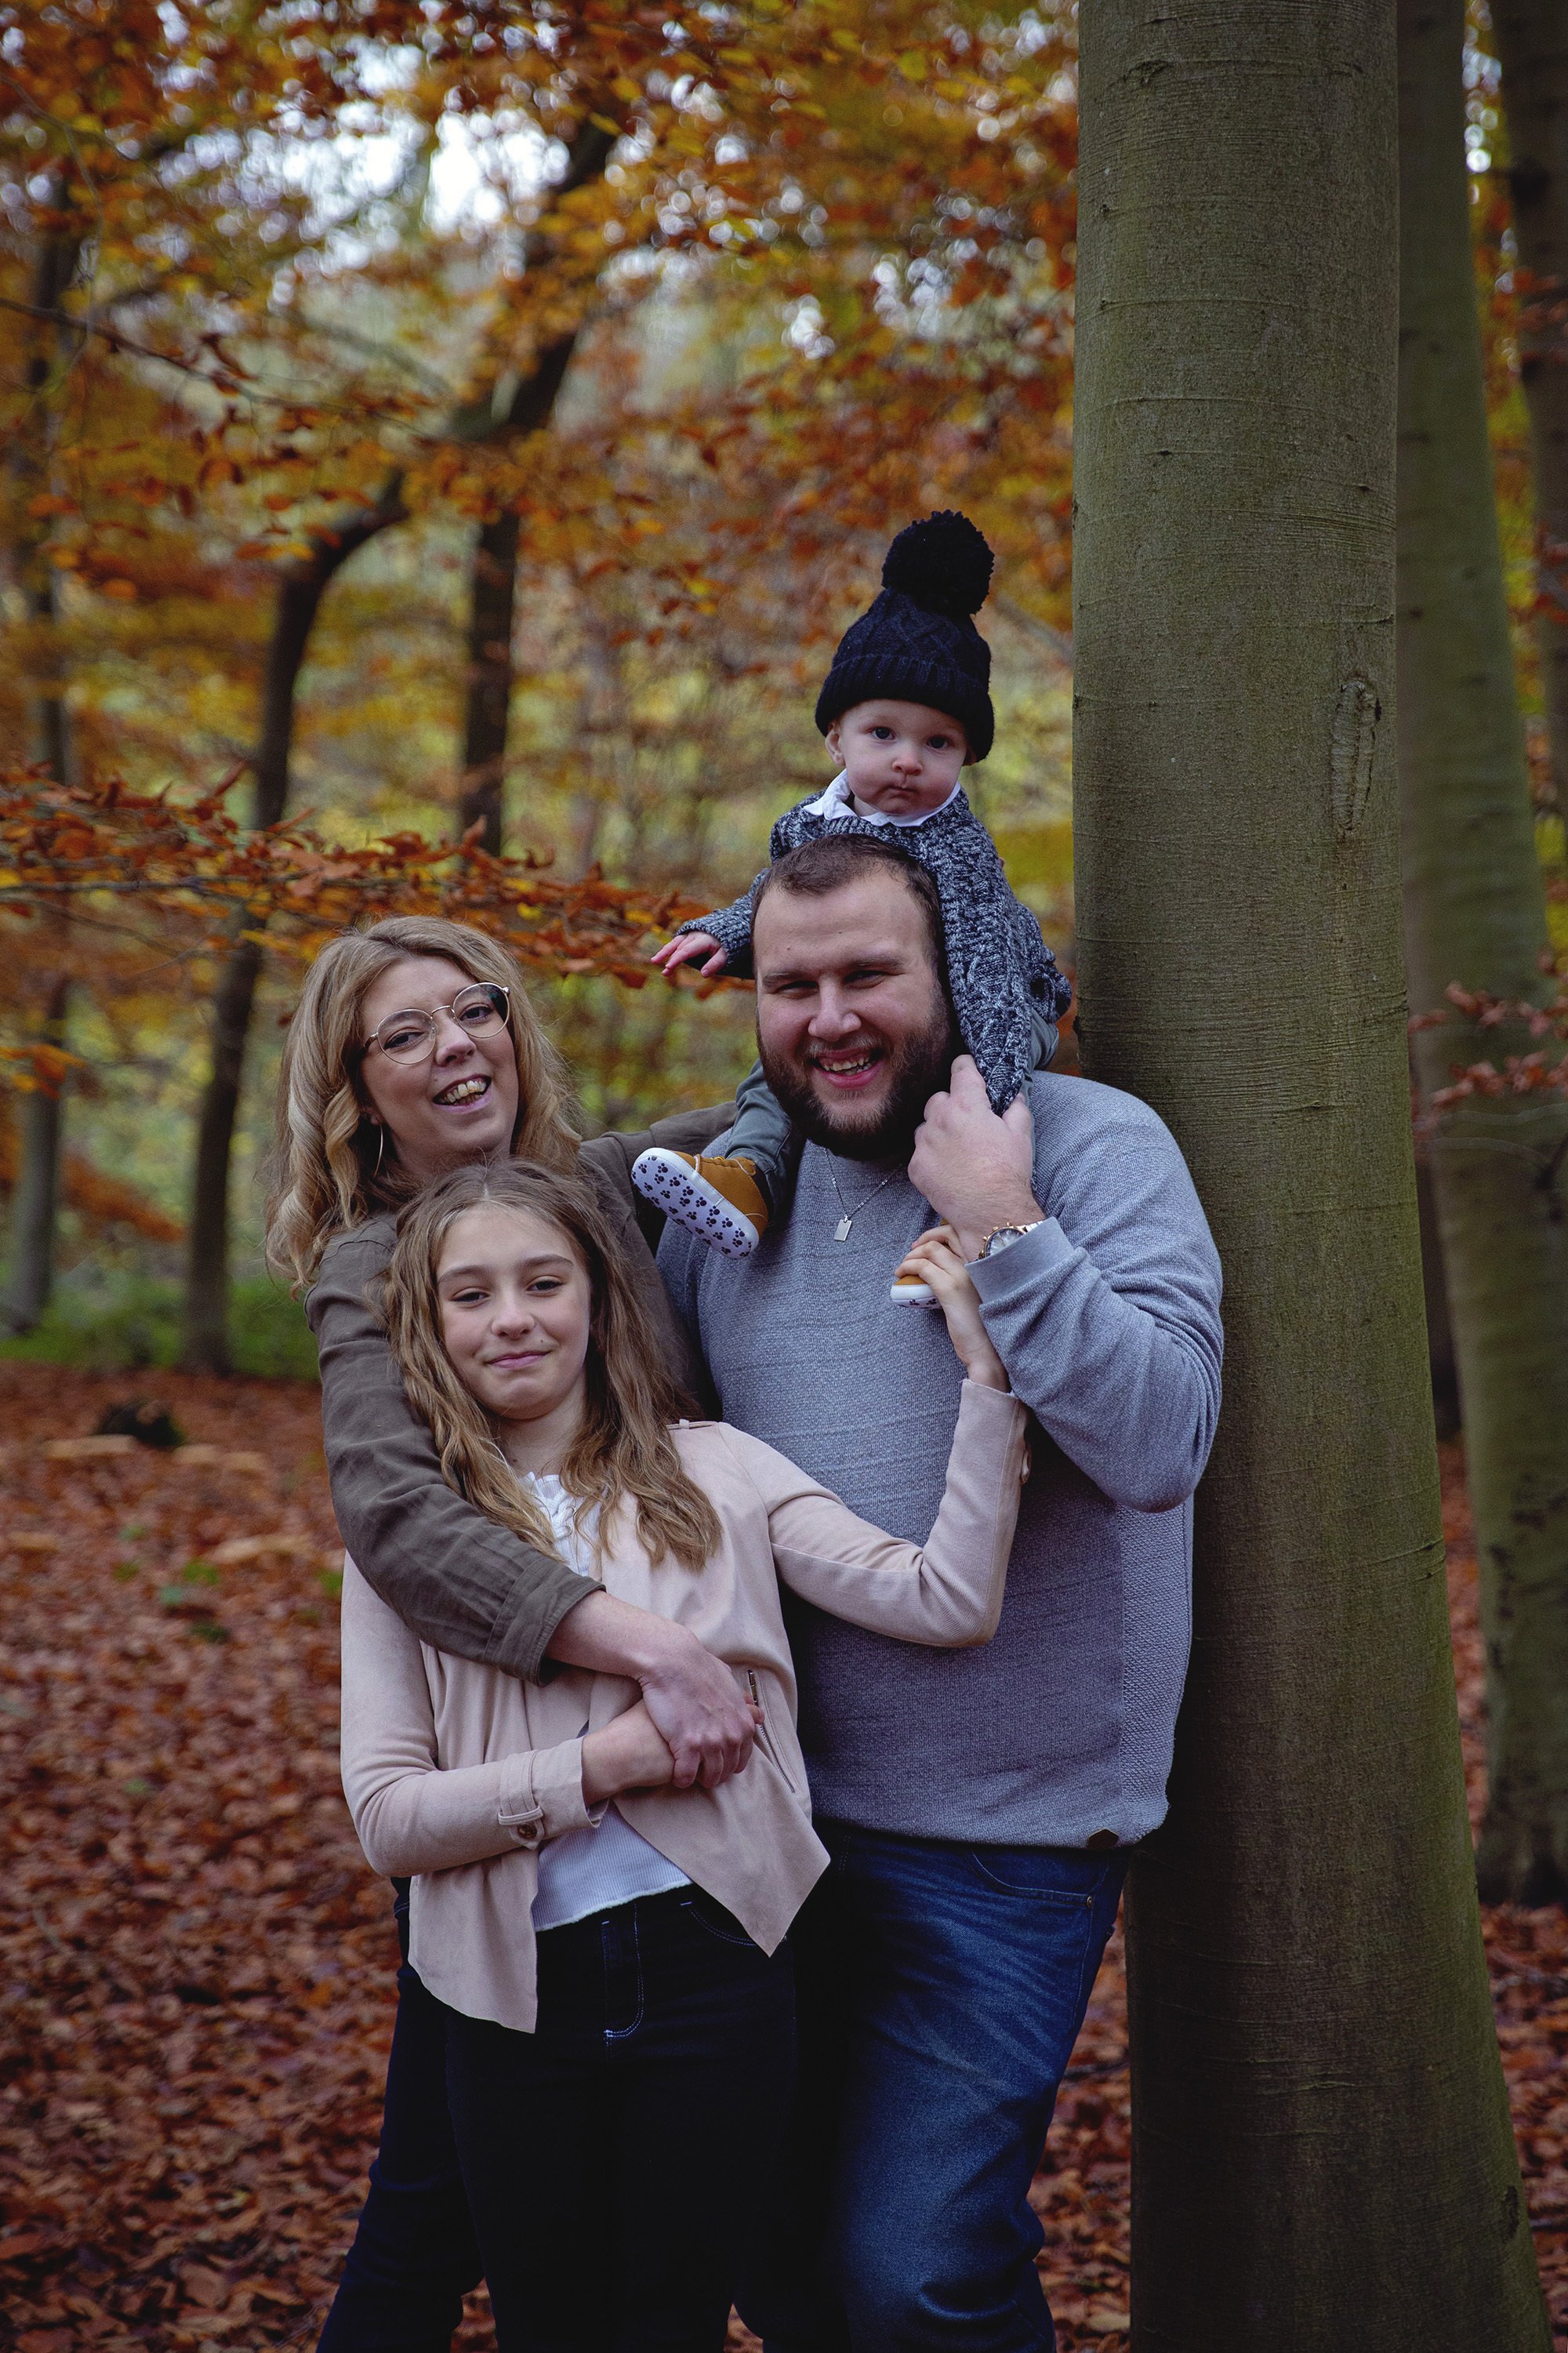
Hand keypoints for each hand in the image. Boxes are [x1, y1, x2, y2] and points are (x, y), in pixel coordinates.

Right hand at [547, 1596, 755, 1788]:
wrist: (672, 1660)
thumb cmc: (697, 1666)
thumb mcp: (728, 1682)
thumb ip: (740, 1698)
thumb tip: (750, 1704)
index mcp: (742, 1722)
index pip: (742, 1756)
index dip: (731, 1763)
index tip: (722, 1765)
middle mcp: (730, 1734)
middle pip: (727, 1769)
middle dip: (716, 1774)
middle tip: (705, 1775)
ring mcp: (709, 1741)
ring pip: (709, 1776)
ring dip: (700, 1779)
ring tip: (691, 1778)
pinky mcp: (686, 1745)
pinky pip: (686, 1775)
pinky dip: (681, 1779)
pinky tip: (676, 1776)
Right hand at [651, 932, 728, 978]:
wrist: (728, 928)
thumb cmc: (726, 945)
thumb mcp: (726, 955)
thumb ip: (715, 964)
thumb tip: (703, 974)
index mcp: (703, 940)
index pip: (686, 950)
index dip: (676, 959)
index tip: (668, 967)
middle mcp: (694, 935)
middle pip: (679, 948)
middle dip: (671, 960)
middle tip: (665, 973)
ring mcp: (690, 934)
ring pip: (674, 943)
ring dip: (664, 952)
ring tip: (654, 961)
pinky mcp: (688, 936)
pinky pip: (676, 942)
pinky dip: (668, 949)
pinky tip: (661, 957)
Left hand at [892, 1226, 1008, 1390]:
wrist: (986, 1347)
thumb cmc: (980, 1324)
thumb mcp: (974, 1293)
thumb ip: (963, 1278)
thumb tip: (939, 1270)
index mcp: (984, 1263)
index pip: (961, 1234)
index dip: (938, 1234)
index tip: (924, 1244)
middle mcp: (977, 1263)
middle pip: (946, 1234)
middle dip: (924, 1238)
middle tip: (911, 1251)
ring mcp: (963, 1274)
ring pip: (931, 1249)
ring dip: (912, 1255)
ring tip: (903, 1267)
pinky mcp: (950, 1288)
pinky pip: (923, 1267)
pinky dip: (908, 1266)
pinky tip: (901, 1275)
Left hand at [909, 1056, 1040, 1261]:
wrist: (991, 1212)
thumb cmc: (1008, 1172)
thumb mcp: (1021, 1134)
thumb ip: (1015, 1107)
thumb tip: (1012, 1096)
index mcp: (966, 1105)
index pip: (960, 1069)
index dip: (966, 1066)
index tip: (967, 1067)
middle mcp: (940, 1120)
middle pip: (938, 1099)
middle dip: (951, 1105)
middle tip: (968, 1122)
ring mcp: (924, 1144)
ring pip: (926, 1126)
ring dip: (938, 1131)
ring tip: (958, 1149)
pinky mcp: (916, 1167)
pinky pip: (921, 1152)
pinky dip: (932, 1156)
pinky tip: (949, 1168)